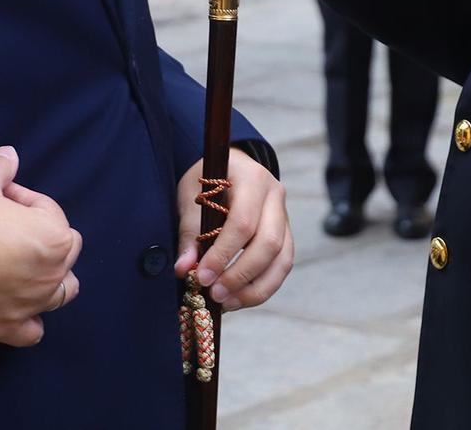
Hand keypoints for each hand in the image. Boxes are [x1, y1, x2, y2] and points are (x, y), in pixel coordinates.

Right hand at [0, 146, 82, 346]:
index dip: (23, 200)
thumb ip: (0, 169)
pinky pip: (33, 331)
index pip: (49, 211)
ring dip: (48, 277)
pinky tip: (14, 305)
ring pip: (61, 293)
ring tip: (19, 264)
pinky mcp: (7, 330)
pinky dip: (30, 319)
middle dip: (40, 235)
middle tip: (4, 226)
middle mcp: (52, 275)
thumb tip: (9, 155)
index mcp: (53, 237)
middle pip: (64, 251)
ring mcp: (32, 306)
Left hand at [174, 148, 293, 311]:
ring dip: (255, 288)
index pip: (243, 222)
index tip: (201, 277)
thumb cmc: (206, 181)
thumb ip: (189, 232)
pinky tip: (238, 298)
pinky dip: (262, 287)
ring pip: (282, 260)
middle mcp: (276, 195)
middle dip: (241, 275)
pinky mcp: (286, 235)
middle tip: (215, 294)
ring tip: (226, 302)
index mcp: (252, 178)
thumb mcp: (190, 195)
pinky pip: (282, 266)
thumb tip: (183, 269)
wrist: (228, 168)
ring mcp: (285, 216)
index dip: (223, 254)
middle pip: (269, 243)